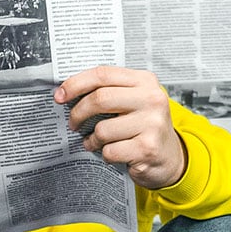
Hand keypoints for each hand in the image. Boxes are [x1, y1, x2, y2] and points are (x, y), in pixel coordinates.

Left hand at [54, 66, 185, 189]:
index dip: (76, 84)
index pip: (103, 74)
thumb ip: (109, 91)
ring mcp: (152, 124)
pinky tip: (112, 152)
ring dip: (92, 140)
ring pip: (102, 129)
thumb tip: (68, 92)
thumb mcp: (133, 101)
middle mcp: (152, 99)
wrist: (170, 157)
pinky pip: (110, 150)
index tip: (60, 95)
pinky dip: (104, 154)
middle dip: (78, 113)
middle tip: (73, 123)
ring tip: (95, 142)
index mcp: (145, 81)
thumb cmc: (145, 127)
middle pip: (100, 99)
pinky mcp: (147, 148)